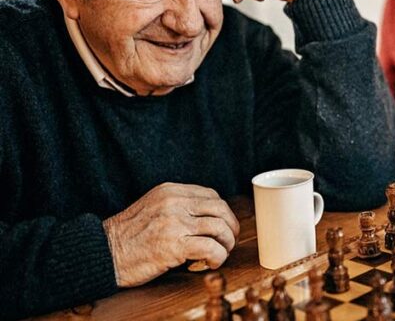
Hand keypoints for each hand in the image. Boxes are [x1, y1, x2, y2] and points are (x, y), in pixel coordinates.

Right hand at [102, 183, 240, 286]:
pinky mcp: (174, 245)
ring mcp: (174, 223)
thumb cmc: (128, 237)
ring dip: (226, 245)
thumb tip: (210, 218)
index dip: (224, 213)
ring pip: (220, 228)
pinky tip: (210, 263)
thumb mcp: (153, 208)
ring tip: (219, 254)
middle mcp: (174, 203)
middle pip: (221, 210)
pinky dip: (218, 257)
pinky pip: (211, 248)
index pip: (211, 196)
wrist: (102, 254)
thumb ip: (178, 206)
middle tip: (228, 242)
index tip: (224, 227)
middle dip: (231, 228)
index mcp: (169, 191)